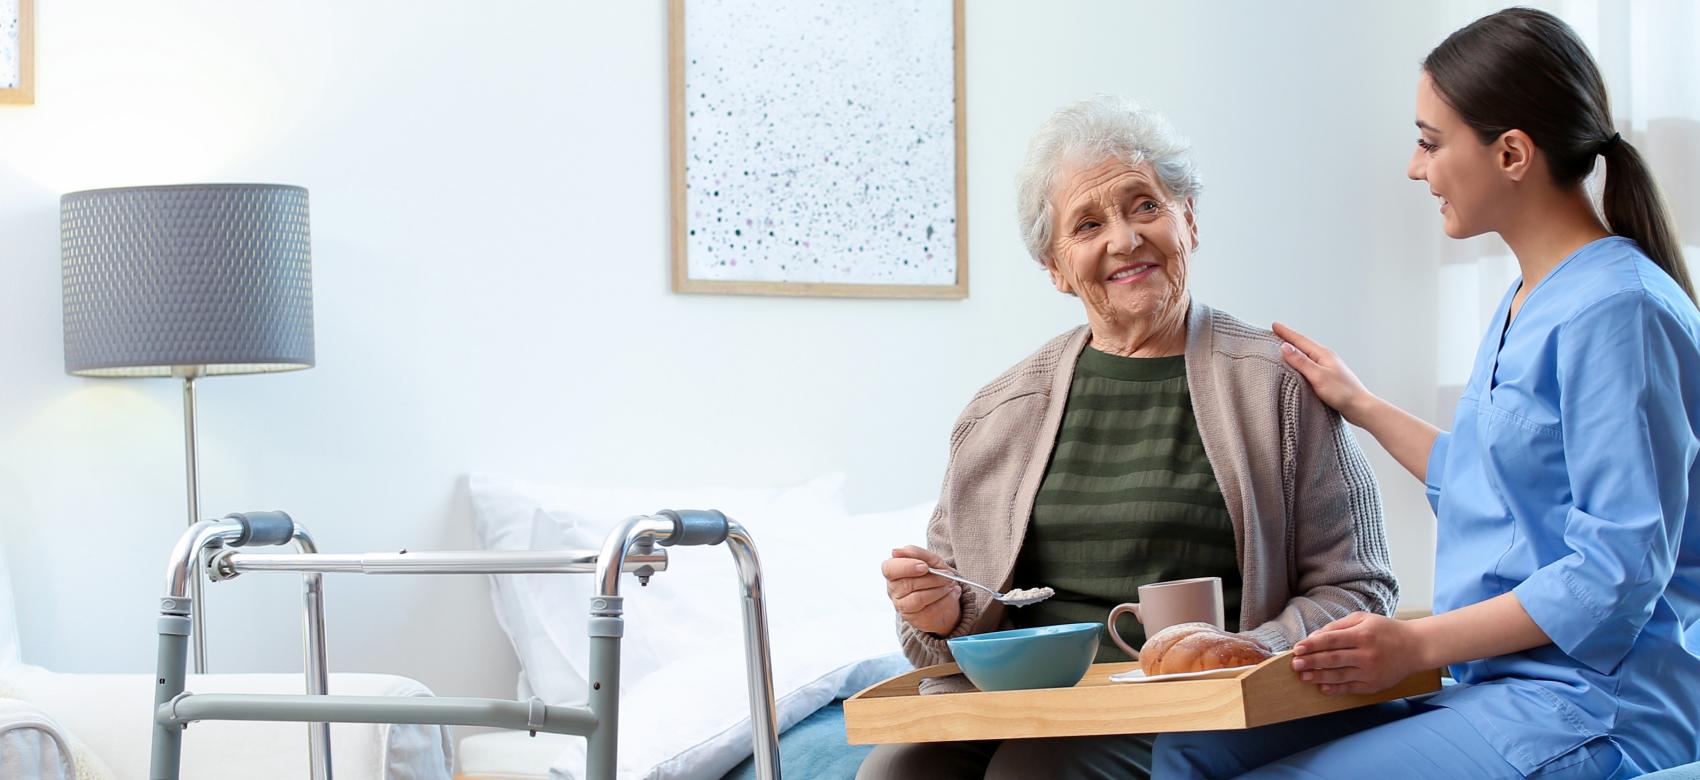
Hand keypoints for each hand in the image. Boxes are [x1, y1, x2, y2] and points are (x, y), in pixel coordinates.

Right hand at [881, 545, 961, 634]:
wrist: (944, 597)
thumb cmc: (933, 575)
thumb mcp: (930, 560)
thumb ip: (916, 553)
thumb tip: (895, 551)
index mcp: (893, 572)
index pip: (889, 569)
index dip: (906, 566)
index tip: (924, 566)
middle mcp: (893, 590)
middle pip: (906, 584)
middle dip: (930, 578)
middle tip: (947, 575)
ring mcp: (902, 606)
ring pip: (918, 598)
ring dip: (938, 589)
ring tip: (950, 583)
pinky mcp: (914, 618)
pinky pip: (929, 609)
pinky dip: (943, 600)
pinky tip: (950, 593)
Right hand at [1271, 322, 1374, 424]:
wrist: (1360, 407)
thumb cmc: (1342, 392)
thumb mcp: (1318, 376)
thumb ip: (1301, 361)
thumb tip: (1285, 347)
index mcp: (1323, 354)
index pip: (1300, 340)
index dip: (1286, 333)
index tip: (1274, 325)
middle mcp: (1325, 358)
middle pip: (1303, 345)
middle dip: (1289, 339)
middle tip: (1276, 332)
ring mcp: (1327, 367)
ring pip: (1306, 355)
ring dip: (1294, 350)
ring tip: (1283, 347)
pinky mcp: (1327, 377)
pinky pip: (1310, 365)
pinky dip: (1300, 362)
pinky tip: (1298, 366)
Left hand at [1291, 612, 1427, 694]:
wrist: (1415, 647)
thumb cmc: (1386, 630)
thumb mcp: (1363, 619)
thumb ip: (1338, 626)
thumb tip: (1314, 637)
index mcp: (1363, 635)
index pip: (1332, 640)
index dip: (1313, 645)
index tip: (1297, 648)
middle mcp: (1366, 654)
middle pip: (1333, 659)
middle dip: (1311, 662)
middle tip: (1295, 664)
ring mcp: (1370, 672)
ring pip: (1339, 676)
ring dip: (1319, 676)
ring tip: (1303, 676)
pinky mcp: (1374, 685)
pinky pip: (1351, 688)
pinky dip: (1335, 689)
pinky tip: (1322, 687)